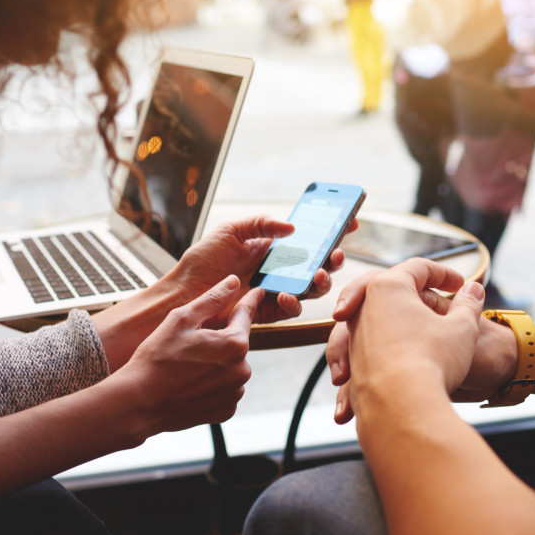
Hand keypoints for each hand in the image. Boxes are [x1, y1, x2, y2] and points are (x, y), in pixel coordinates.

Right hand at [109, 275, 261, 436]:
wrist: (139, 402)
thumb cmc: (157, 359)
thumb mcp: (181, 319)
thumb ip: (212, 299)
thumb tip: (234, 282)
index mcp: (235, 344)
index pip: (245, 315)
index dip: (249, 301)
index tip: (258, 292)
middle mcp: (242, 370)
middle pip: (236, 344)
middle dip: (219, 339)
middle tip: (189, 345)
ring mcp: (235, 393)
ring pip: (231, 368)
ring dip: (216, 363)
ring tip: (186, 367)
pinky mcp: (226, 410)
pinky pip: (225, 390)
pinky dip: (212, 385)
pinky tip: (190, 384)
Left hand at [167, 215, 345, 322]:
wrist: (184, 294)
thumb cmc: (203, 261)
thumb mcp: (231, 231)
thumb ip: (261, 224)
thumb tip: (292, 227)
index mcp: (272, 247)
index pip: (308, 238)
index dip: (331, 231)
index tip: (349, 222)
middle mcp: (279, 269)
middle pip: (318, 264)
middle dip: (333, 259)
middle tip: (337, 254)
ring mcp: (275, 291)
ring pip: (311, 288)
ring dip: (320, 282)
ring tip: (319, 275)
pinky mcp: (268, 312)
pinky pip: (290, 309)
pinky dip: (293, 302)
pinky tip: (286, 295)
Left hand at [325, 258, 487, 422]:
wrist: (401, 408)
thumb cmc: (431, 361)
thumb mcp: (462, 328)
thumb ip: (468, 304)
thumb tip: (474, 291)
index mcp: (388, 287)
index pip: (418, 268)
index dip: (444, 273)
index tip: (461, 286)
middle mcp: (363, 308)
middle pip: (386, 288)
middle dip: (410, 291)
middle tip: (431, 296)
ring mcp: (355, 338)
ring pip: (373, 319)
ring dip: (396, 323)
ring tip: (421, 335)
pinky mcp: (353, 366)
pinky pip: (369, 350)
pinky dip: (385, 352)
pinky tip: (404, 364)